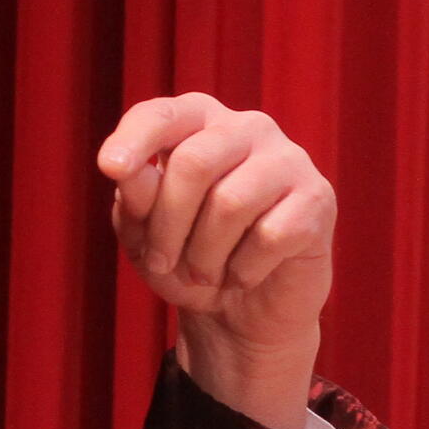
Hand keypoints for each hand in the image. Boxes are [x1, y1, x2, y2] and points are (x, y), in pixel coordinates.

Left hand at [98, 94, 336, 428]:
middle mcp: (248, 128)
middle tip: (162, 263)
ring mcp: (289, 160)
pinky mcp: (318, 200)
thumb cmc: (187, 260)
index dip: (135, 139)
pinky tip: (244, 275)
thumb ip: (136, 199)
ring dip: (205, 255)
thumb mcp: (145, 234)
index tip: (110, 168)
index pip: (163, 114)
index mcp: (200, 122)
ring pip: (232, 202)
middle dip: (168, 224)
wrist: (241, 314)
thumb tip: (128, 172)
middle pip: (195, 162)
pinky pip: (271, 235)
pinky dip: (244, 269)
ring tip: (205, 273)